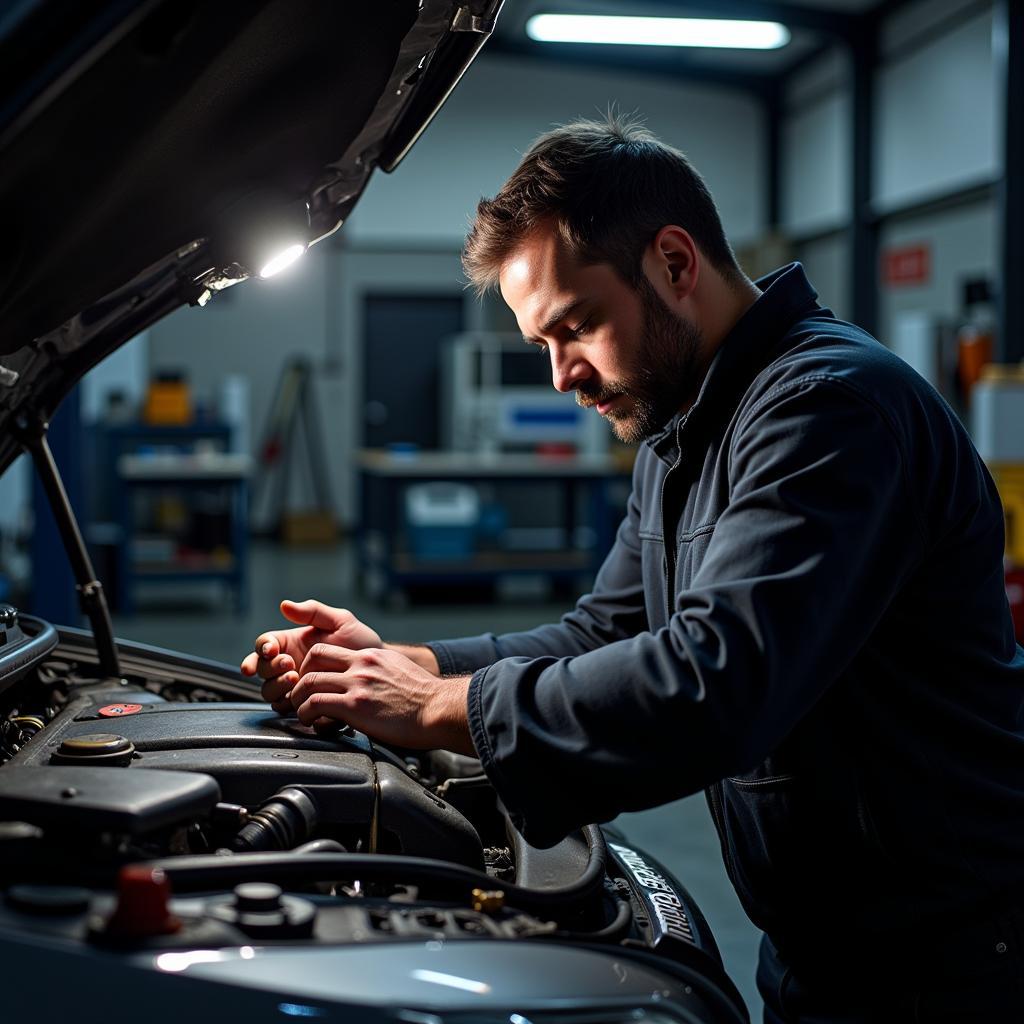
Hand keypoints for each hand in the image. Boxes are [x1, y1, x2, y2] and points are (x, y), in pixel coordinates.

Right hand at [240, 599, 382, 713]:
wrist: (378, 670)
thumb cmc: (360, 642)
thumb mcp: (340, 622)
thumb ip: (314, 612)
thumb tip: (285, 605)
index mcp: (291, 643)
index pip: (265, 644)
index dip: (263, 647)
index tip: (272, 649)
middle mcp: (288, 665)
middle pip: (262, 668)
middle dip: (270, 667)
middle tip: (289, 664)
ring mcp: (294, 686)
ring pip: (269, 690)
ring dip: (276, 685)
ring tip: (296, 679)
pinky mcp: (303, 704)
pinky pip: (285, 708)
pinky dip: (288, 703)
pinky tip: (303, 697)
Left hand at [288, 646, 474, 753]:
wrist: (439, 710)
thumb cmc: (426, 700)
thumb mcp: (399, 672)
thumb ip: (378, 672)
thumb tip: (370, 685)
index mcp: (371, 656)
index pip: (329, 649)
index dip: (313, 665)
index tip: (311, 681)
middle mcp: (362, 664)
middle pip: (313, 658)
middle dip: (300, 678)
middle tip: (301, 695)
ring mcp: (358, 683)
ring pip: (308, 681)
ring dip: (299, 698)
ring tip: (302, 712)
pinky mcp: (355, 705)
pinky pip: (315, 704)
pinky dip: (306, 714)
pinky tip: (311, 722)